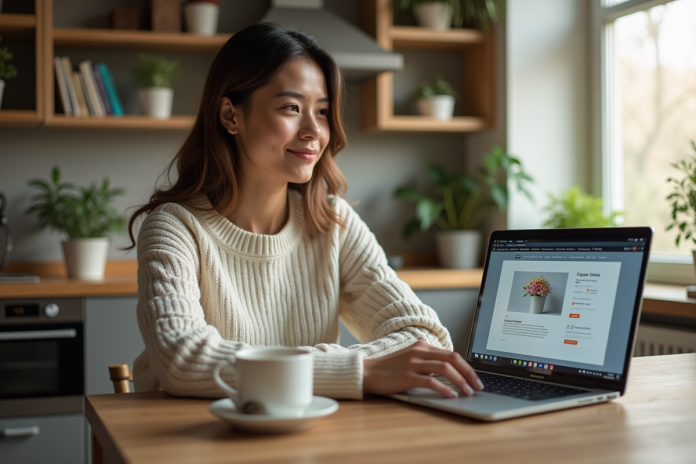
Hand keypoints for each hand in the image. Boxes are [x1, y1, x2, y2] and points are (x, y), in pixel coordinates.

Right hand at [362, 340, 483, 398]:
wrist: (366, 372)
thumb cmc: (389, 369)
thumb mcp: (411, 359)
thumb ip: (428, 362)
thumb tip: (451, 373)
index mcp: (422, 346)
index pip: (452, 354)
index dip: (467, 367)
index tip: (475, 378)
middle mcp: (419, 352)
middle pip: (452, 359)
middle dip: (469, 373)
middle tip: (478, 386)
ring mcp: (413, 363)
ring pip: (445, 369)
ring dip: (460, 381)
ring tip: (468, 392)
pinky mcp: (407, 376)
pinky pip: (431, 381)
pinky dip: (444, 388)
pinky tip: (451, 395)